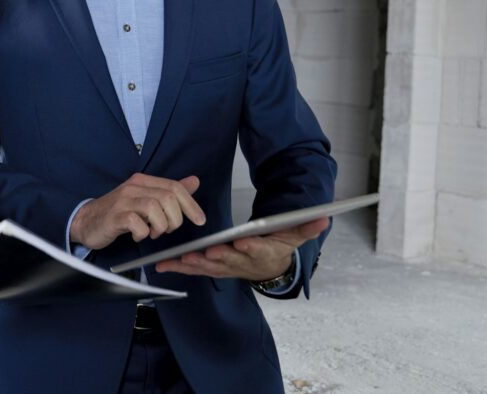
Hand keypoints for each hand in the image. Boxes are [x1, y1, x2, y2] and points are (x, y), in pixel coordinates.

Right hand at [69, 173, 205, 249]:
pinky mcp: (114, 217)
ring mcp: (123, 201)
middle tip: (167, 230)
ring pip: (154, 208)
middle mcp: (133, 187)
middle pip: (168, 197)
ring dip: (160, 226)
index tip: (200, 220)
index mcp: (143, 181)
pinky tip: (139, 235)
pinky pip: (136, 223)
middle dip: (175, 219)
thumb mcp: (145, 199)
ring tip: (153, 232)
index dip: (191, 205)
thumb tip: (194, 182)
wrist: (86, 221)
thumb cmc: (118, 212)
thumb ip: (169, 191)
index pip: (174, 187)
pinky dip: (143, 233)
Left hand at [154, 217, 328, 279]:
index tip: (243, 242)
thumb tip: (324, 217)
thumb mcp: (294, 235)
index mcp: (262, 252)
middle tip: (207, 251)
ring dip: (195, 263)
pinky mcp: (213, 267)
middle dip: (218, 256)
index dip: (251, 247)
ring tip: (181, 258)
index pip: (258, 249)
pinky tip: (163, 265)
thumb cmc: (278, 246)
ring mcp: (226, 267)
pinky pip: (195, 268)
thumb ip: (306, 227)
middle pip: (230, 260)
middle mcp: (242, 263)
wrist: (269, 268)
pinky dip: (179, 267)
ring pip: (209, 266)